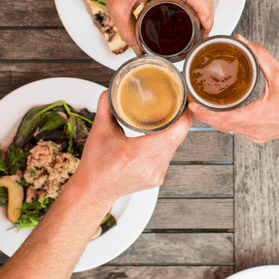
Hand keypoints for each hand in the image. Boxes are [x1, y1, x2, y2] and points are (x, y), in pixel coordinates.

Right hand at [73, 90, 191, 201]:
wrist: (94, 189)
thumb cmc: (95, 163)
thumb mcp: (98, 131)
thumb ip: (106, 106)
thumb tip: (113, 89)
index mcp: (135, 154)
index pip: (172, 136)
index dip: (183, 120)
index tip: (183, 106)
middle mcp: (148, 166)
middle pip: (176, 140)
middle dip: (179, 122)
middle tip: (177, 107)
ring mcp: (155, 175)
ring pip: (174, 148)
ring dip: (172, 134)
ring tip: (167, 121)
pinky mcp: (158, 178)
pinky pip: (168, 157)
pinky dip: (166, 146)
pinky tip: (158, 139)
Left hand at [189, 36, 278, 142]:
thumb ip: (260, 55)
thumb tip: (243, 41)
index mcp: (258, 117)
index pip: (222, 120)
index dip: (204, 114)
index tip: (192, 104)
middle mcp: (255, 130)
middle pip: (221, 126)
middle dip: (205, 115)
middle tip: (194, 101)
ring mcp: (257, 135)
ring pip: (228, 130)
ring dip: (215, 119)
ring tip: (204, 105)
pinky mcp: (260, 136)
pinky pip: (237, 131)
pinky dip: (227, 122)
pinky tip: (224, 111)